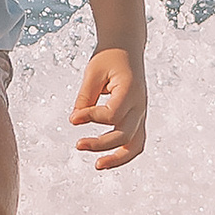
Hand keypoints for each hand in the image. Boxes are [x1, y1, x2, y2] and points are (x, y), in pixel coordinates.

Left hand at [71, 46, 146, 168]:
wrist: (126, 48)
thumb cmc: (109, 58)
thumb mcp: (93, 72)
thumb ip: (85, 97)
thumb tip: (75, 121)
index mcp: (130, 90)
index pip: (112, 115)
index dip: (91, 118)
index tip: (74, 118)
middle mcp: (139, 104)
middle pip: (124, 134)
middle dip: (100, 143)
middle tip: (78, 144)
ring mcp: (141, 113)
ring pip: (135, 145)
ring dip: (117, 158)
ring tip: (98, 165)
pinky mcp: (138, 119)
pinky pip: (135, 143)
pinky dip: (123, 154)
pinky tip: (106, 160)